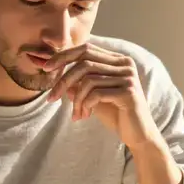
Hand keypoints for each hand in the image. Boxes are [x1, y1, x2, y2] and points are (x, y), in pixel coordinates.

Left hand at [44, 43, 160, 149]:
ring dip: (76, 100)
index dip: (64, 56)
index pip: (86, 49)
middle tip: (51, 97)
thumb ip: (79, 83)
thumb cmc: (115, 114)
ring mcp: (128, 77)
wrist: (137, 135)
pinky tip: (85, 116)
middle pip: (84, 62)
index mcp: (118, 60)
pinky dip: (85, 105)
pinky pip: (96, 93)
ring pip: (88, 80)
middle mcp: (125, 64)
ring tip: (76, 114)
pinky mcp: (128, 92)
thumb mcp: (92, 96)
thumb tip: (57, 74)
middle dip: (63, 80)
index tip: (46, 68)